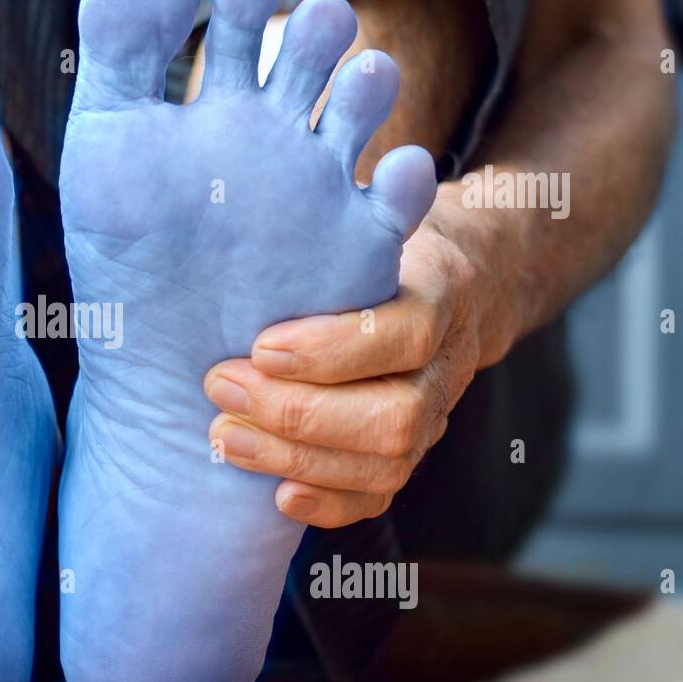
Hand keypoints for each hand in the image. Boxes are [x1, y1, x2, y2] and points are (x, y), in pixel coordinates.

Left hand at [204, 221, 487, 527]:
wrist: (463, 280)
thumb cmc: (386, 244)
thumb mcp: (374, 215)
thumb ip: (354, 209)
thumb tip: (340, 176)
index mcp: (441, 293)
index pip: (404, 333)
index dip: (332, 350)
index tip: (259, 345)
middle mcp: (448, 363)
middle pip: (393, 415)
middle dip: (296, 413)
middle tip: (219, 387)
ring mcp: (437, 414)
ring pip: (387, 462)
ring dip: (297, 457)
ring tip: (224, 436)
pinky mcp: (414, 450)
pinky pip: (383, 497)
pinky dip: (330, 505)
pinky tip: (277, 496)